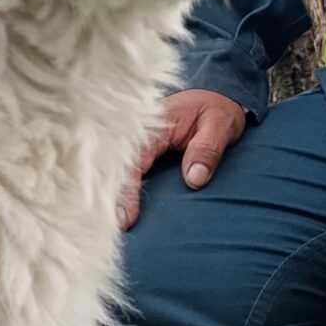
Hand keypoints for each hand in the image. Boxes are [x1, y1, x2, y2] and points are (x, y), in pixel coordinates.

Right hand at [117, 88, 247, 229]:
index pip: (134, 161)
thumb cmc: (217, 109)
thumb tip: (193, 179)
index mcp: (154, 125)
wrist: (217, 94)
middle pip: (116, 169)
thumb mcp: (220, 124)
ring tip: (105, 229)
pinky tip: (115, 213)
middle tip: (109, 231)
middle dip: (110, 200)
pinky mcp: (142, 151)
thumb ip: (207, 149)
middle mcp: (138, 133)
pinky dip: (118, 191)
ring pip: (117, 172)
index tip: (124, 218)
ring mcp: (138, 142)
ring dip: (111, 197)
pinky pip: (126, 172)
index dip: (126, 191)